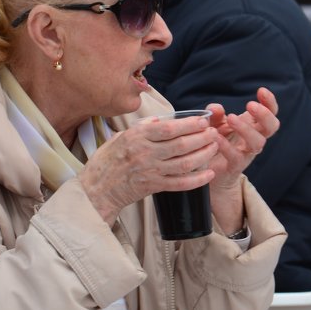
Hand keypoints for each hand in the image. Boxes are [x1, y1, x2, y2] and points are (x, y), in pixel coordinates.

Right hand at [79, 112, 218, 224]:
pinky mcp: (154, 187)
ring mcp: (151, 171)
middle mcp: (145, 153)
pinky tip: (209, 174)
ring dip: (204, 155)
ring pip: (184, 163)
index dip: (190, 124)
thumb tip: (159, 120)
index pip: (169, 128)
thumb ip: (141, 128)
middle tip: (214, 133)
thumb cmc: (106, 161)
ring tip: (215, 147)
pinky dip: (197, 179)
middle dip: (202, 137)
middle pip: (181, 144)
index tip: (203, 121)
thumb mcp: (120, 137)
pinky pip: (180, 183)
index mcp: (137, 137)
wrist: (96, 189)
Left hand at [205, 88, 279, 231]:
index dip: (270, 102)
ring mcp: (247, 153)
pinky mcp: (235, 166)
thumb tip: (216, 107)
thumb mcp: (216, 124)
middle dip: (264, 115)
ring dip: (246, 129)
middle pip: (272, 127)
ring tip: (231, 118)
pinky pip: (235, 156)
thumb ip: (215, 114)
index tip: (261, 90)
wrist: (210, 170)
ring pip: (257, 142)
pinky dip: (226, 145)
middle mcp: (255, 139)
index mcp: (254, 126)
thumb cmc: (218, 142)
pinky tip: (216, 136)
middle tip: (250, 105)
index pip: (271, 113)